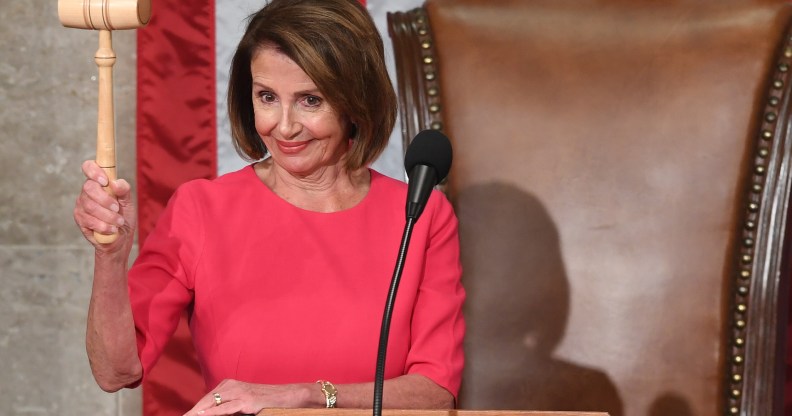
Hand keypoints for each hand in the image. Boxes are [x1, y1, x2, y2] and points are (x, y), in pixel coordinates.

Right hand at [73, 160, 135, 252]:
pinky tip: (112, 229)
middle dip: (105, 199)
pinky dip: (104, 226)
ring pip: (90, 206)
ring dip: (107, 215)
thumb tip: (115, 183)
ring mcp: (81, 205)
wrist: (120, 239)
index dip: (94, 171)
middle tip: (117, 208)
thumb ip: (124, 190)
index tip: (105, 181)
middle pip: (89, 187)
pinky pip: (89, 220)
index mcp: (99, 183)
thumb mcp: (128, 202)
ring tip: (118, 222)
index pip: (89, 167)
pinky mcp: (79, 219)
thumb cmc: (123, 217)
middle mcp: (87, 191)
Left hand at [183, 379, 314, 415]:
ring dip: (198, 413)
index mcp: (229, 385)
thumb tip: (214, 413)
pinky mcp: (247, 400)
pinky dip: (212, 413)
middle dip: (193, 412)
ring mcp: (239, 392)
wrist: (289, 396)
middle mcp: (231, 386)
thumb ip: (229, 407)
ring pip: (212, 404)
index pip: (206, 399)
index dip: (194, 410)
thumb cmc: (267, 401)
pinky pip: (225, 408)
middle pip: (206, 401)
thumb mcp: (245, 403)